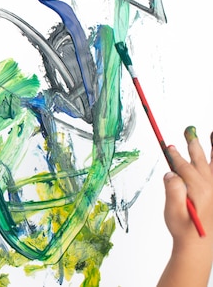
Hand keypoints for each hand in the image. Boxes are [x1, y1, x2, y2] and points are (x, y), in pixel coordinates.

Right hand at [163, 127, 212, 244]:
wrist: (200, 246)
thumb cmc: (185, 231)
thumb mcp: (173, 212)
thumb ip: (173, 191)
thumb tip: (170, 173)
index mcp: (200, 190)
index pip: (185, 168)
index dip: (176, 157)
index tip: (170, 147)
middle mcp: (212, 188)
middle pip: (201, 161)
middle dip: (194, 146)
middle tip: (189, 132)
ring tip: (212, 134)